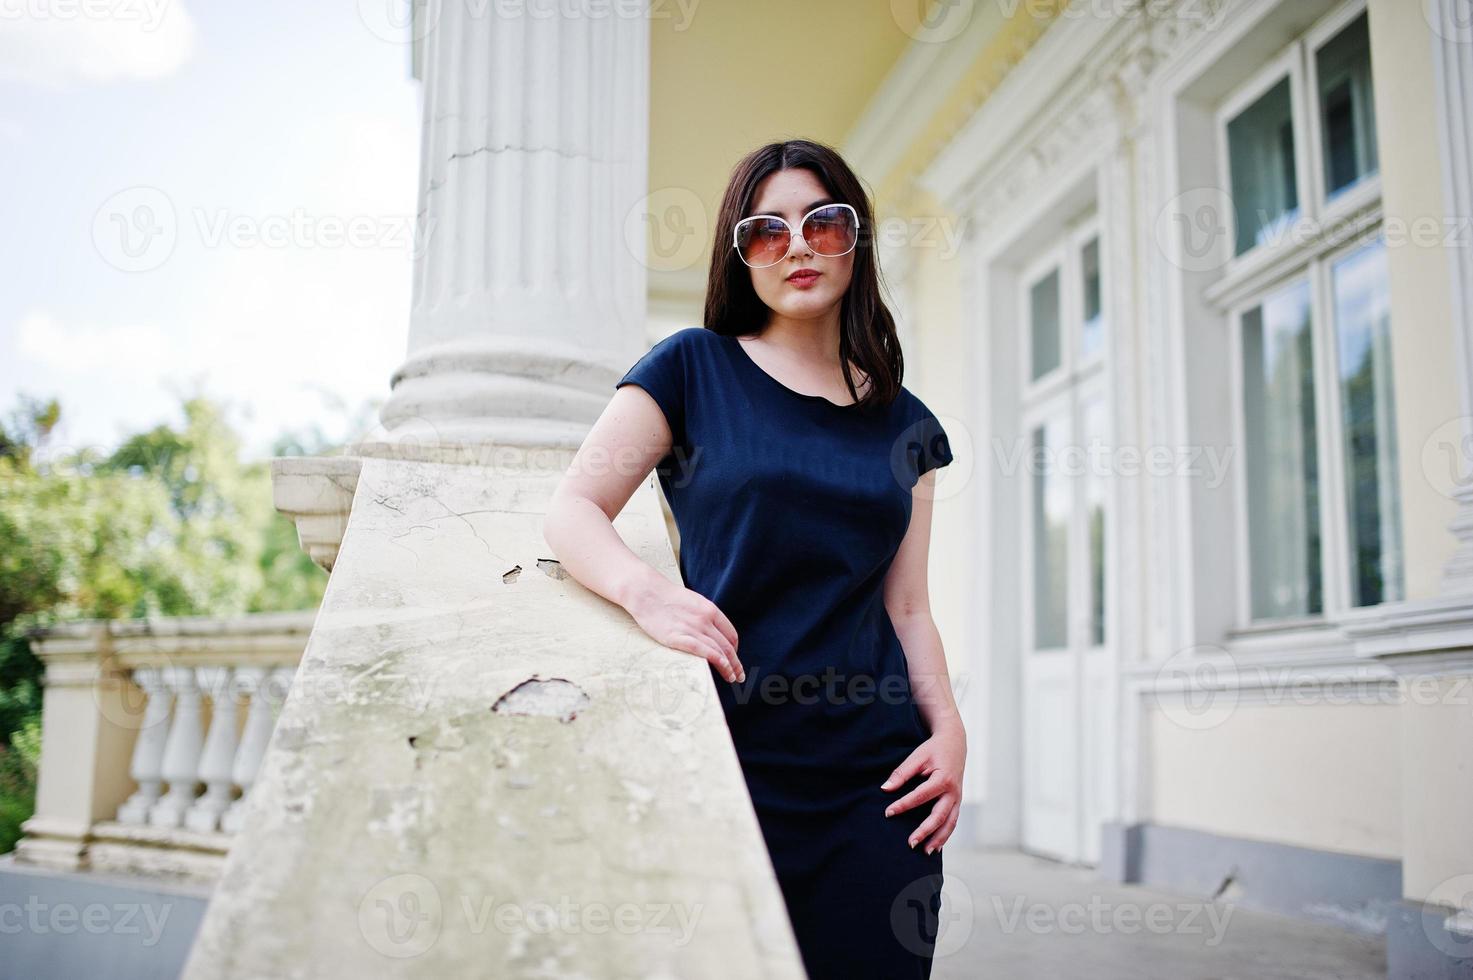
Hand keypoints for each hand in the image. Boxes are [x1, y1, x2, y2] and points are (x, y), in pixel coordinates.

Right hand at [627, 578, 744, 682]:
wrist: (646, 592)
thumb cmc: (666, 597)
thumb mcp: (693, 602)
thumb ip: (703, 616)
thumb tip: (710, 631)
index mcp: (710, 610)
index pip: (730, 634)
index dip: (735, 649)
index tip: (733, 659)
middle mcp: (705, 620)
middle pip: (728, 645)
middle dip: (736, 663)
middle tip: (740, 675)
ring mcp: (693, 629)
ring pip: (719, 651)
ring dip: (729, 667)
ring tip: (732, 678)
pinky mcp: (679, 637)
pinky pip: (704, 652)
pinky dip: (718, 661)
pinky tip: (723, 669)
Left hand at [880, 720, 965, 853]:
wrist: (955, 743)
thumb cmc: (933, 749)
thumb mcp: (917, 756)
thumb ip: (902, 773)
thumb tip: (885, 789)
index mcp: (943, 779)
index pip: (920, 796)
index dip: (903, 805)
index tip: (888, 813)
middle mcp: (953, 792)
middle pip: (939, 816)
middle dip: (925, 831)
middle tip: (910, 843)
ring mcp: (958, 798)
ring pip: (950, 823)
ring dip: (938, 839)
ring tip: (925, 852)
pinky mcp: (958, 802)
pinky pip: (953, 821)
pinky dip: (945, 835)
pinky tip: (935, 847)